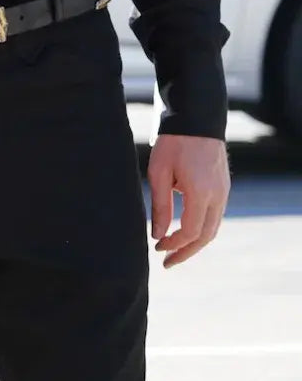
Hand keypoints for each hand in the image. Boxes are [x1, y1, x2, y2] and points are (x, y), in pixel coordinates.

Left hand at [148, 133, 229, 267]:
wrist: (195, 118)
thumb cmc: (172, 143)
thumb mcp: (159, 172)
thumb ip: (160, 205)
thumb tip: (158, 235)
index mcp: (201, 192)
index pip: (191, 231)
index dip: (175, 244)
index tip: (157, 248)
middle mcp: (218, 196)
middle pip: (206, 236)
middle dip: (186, 251)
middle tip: (167, 262)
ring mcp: (223, 191)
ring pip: (213, 227)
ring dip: (195, 242)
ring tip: (174, 250)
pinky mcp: (223, 187)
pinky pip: (215, 215)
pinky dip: (202, 228)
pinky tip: (185, 231)